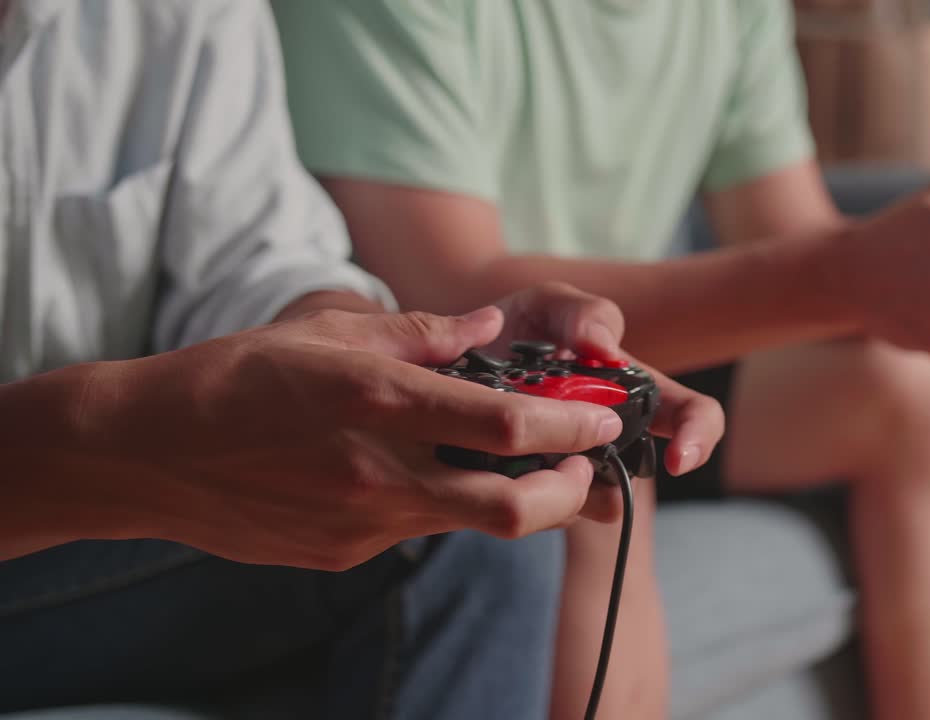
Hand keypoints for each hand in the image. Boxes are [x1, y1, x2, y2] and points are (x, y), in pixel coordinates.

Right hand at [0, 303, 627, 568]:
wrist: (146, 455)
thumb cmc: (237, 376)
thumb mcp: (327, 330)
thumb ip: (419, 331)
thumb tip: (488, 326)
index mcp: (376, 403)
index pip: (504, 424)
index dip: (572, 425)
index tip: (607, 417)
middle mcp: (376, 475)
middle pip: (512, 508)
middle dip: (572, 492)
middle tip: (589, 468)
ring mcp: (360, 526)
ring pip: (470, 524)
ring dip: (514, 499)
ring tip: (528, 466)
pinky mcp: (342, 555)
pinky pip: (416, 530)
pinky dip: (442, 504)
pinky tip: (424, 475)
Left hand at [482, 282, 724, 518]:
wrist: (456, 351)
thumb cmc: (520, 325)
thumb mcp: (550, 304)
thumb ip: (584, 314)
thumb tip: (604, 349)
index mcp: (633, 388)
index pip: (691, 415)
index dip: (698, 438)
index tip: (678, 461)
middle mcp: (610, 434)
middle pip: (636, 472)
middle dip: (612, 476)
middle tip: (567, 458)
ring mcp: (573, 466)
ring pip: (588, 500)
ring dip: (562, 485)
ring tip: (520, 450)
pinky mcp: (531, 488)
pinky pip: (539, 506)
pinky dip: (521, 487)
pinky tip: (493, 459)